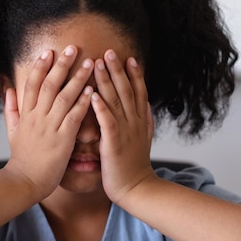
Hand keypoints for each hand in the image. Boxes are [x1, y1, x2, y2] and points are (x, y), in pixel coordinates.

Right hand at [3, 45, 93, 198]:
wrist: (24, 181)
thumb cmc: (21, 158)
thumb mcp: (12, 131)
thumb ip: (10, 108)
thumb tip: (7, 88)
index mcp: (26, 114)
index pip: (32, 84)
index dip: (40, 66)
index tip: (49, 52)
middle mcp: (37, 117)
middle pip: (49, 84)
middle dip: (61, 65)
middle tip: (73, 48)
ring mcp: (49, 127)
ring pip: (64, 97)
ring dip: (77, 79)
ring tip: (89, 64)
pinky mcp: (62, 139)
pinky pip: (74, 117)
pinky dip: (82, 103)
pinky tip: (91, 91)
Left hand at [90, 49, 155, 203]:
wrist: (137, 189)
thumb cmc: (134, 166)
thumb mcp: (142, 140)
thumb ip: (144, 122)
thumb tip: (147, 107)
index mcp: (140, 121)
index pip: (138, 92)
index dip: (134, 74)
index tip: (128, 57)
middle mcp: (134, 123)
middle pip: (126, 90)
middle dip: (117, 69)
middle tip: (109, 51)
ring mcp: (125, 132)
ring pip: (116, 101)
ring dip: (106, 81)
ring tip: (97, 63)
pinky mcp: (113, 143)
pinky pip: (107, 121)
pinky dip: (101, 107)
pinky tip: (93, 94)